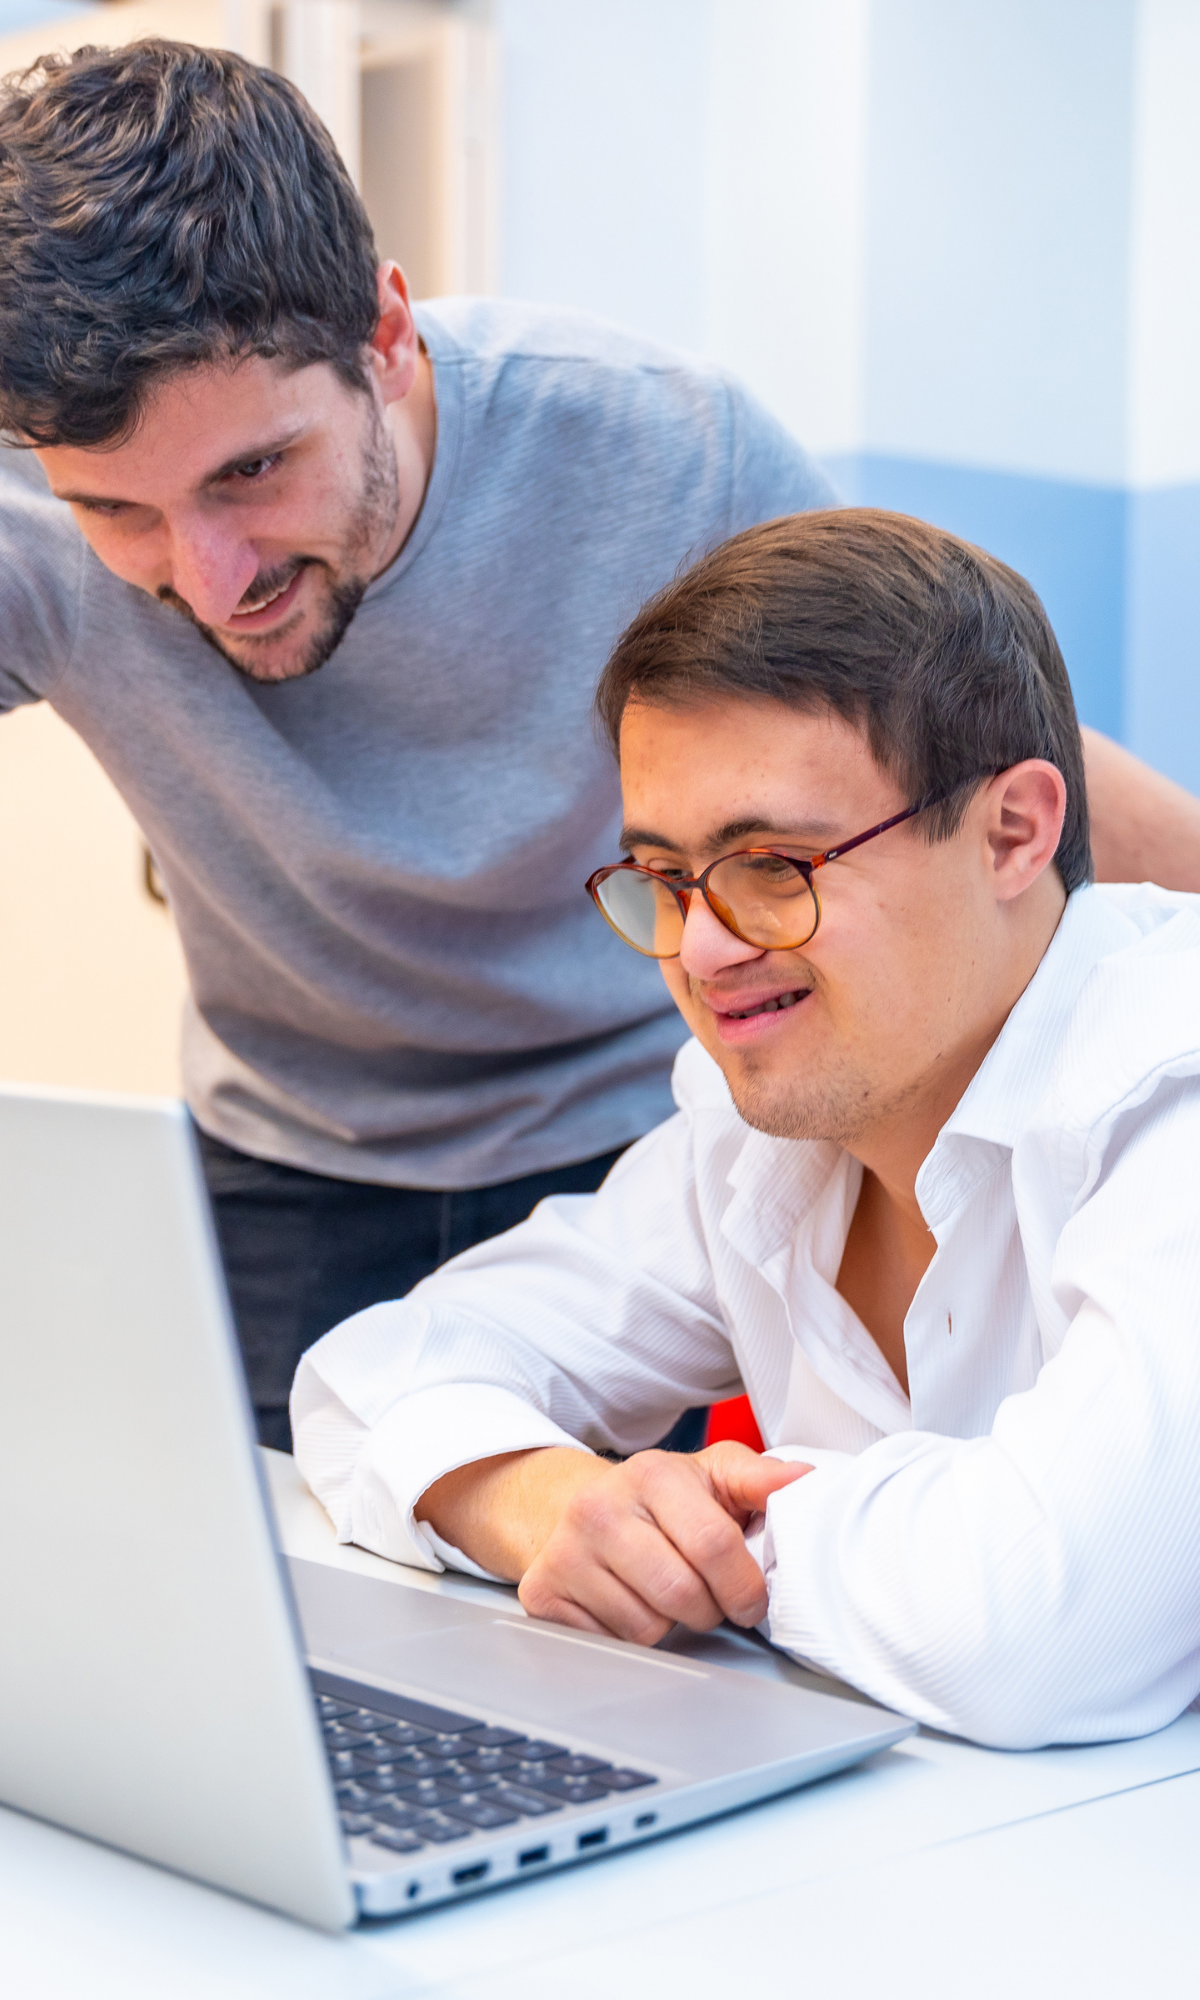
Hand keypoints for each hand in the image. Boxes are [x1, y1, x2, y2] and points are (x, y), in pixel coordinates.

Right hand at [517, 1442, 809, 1644]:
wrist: (578, 1508)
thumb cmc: (659, 1499)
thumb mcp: (712, 1475)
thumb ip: (760, 1480)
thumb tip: (806, 1481)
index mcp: (650, 1474)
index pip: (714, 1544)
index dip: (744, 1586)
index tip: (750, 1600)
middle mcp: (599, 1508)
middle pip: (681, 1594)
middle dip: (708, 1609)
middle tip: (705, 1597)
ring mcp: (565, 1551)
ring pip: (646, 1627)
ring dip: (668, 1625)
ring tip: (662, 1594)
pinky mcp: (542, 1592)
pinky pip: (609, 1644)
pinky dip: (628, 1636)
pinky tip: (627, 1604)